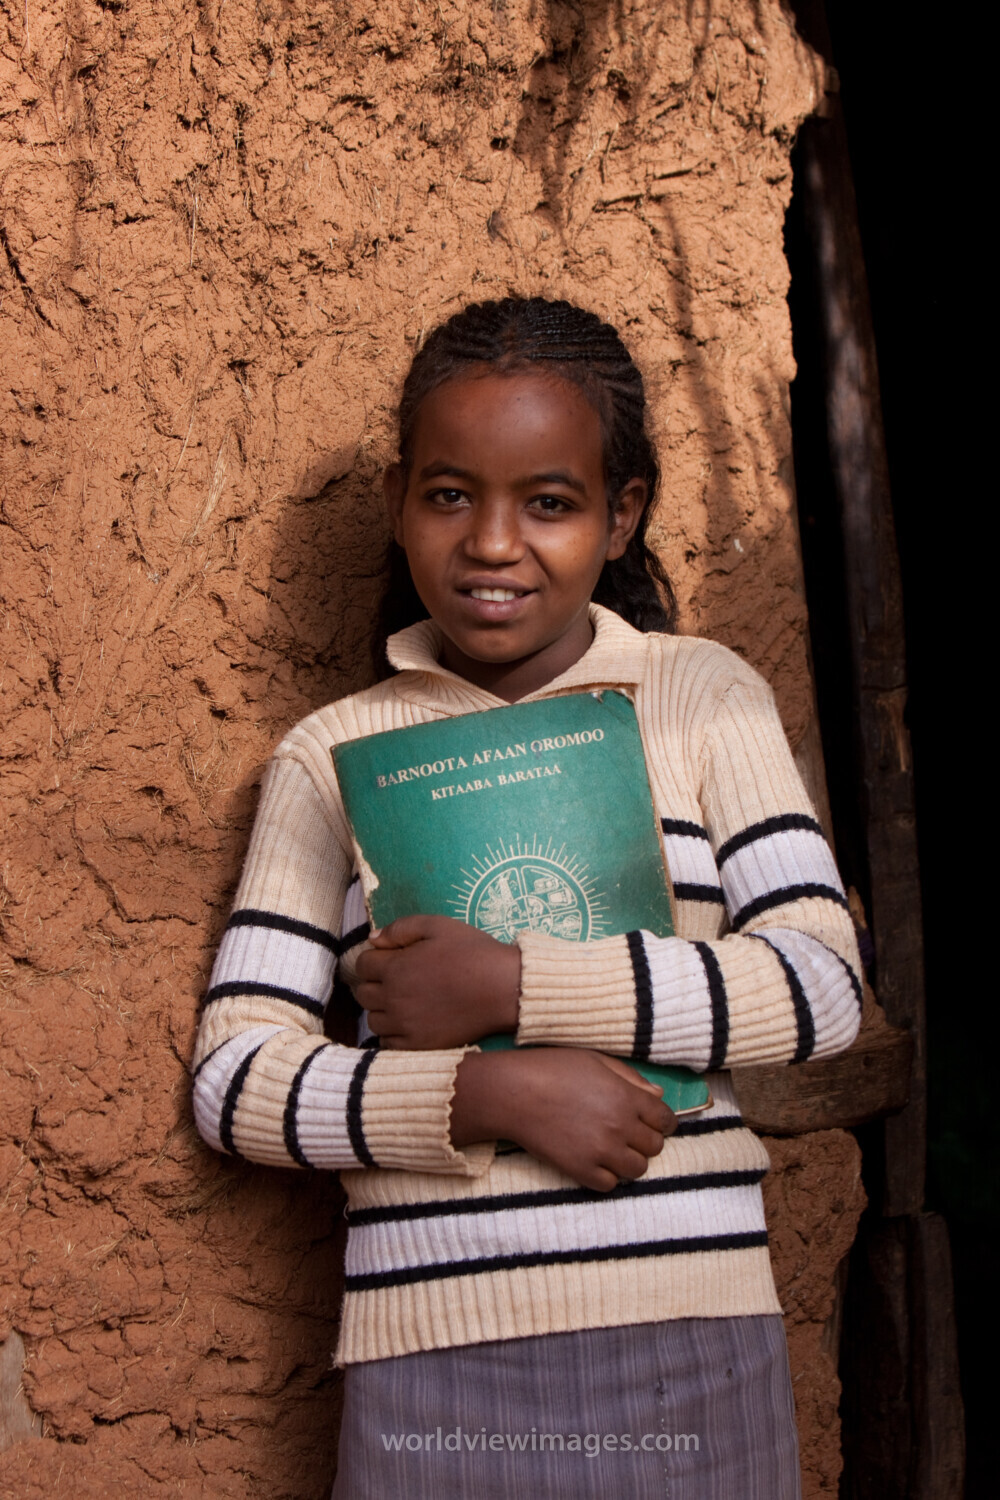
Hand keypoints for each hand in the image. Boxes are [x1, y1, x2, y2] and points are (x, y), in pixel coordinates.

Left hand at [354, 914, 520, 1048]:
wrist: (503, 989)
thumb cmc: (473, 952)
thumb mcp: (438, 926)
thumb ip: (400, 928)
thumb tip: (372, 939)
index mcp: (395, 967)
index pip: (362, 965)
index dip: (374, 959)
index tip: (390, 959)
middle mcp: (394, 998)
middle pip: (363, 993)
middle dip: (375, 983)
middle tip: (397, 979)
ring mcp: (405, 1024)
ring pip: (372, 1020)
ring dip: (381, 1009)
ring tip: (403, 1001)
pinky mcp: (418, 1045)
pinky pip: (387, 1043)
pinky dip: (392, 1033)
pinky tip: (408, 1022)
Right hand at [451, 1048, 676, 1191]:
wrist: (512, 1093)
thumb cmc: (552, 1069)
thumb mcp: (595, 1060)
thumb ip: (631, 1078)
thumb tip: (658, 1094)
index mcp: (626, 1097)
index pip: (666, 1119)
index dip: (663, 1121)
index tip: (655, 1122)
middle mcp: (620, 1126)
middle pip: (655, 1146)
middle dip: (646, 1140)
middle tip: (629, 1133)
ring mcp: (601, 1151)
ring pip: (637, 1169)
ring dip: (630, 1160)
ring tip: (614, 1149)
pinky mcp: (580, 1170)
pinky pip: (610, 1185)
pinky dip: (608, 1176)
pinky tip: (596, 1161)